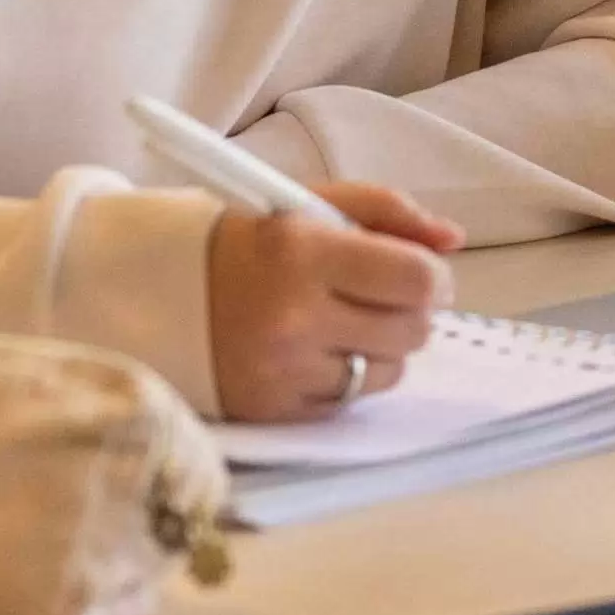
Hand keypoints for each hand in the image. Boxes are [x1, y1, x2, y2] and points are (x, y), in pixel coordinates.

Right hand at [206, 182, 464, 422]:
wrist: (160, 293)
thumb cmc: (250, 240)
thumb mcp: (312, 203)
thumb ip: (389, 212)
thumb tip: (454, 239)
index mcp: (305, 252)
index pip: (415, 279)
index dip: (436, 277)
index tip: (426, 272)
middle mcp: (295, 317)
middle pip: (412, 330)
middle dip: (414, 310)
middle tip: (388, 294)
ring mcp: (284, 371)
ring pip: (389, 370)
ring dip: (383, 346)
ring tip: (346, 320)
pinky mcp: (275, 411)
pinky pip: (350, 401)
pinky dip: (348, 376)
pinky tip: (320, 349)